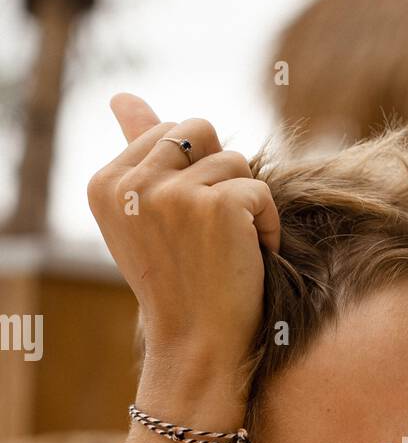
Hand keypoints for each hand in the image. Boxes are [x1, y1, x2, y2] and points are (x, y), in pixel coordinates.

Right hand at [87, 93, 280, 374]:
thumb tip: (122, 97)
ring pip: (234, 159)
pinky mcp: (215, 206)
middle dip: (220, 174)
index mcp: (105, 183)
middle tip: (212, 231)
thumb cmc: (178, 284)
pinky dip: (266, 224)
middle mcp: (130, 183)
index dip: (195, 173)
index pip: (168, 132)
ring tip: (229, 247)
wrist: (197, 346)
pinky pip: (259, 189)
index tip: (187, 228)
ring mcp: (171, 193)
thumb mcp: (146, 217)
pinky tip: (251, 256)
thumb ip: (137, 152)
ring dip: (245, 203)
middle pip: (200, 130)